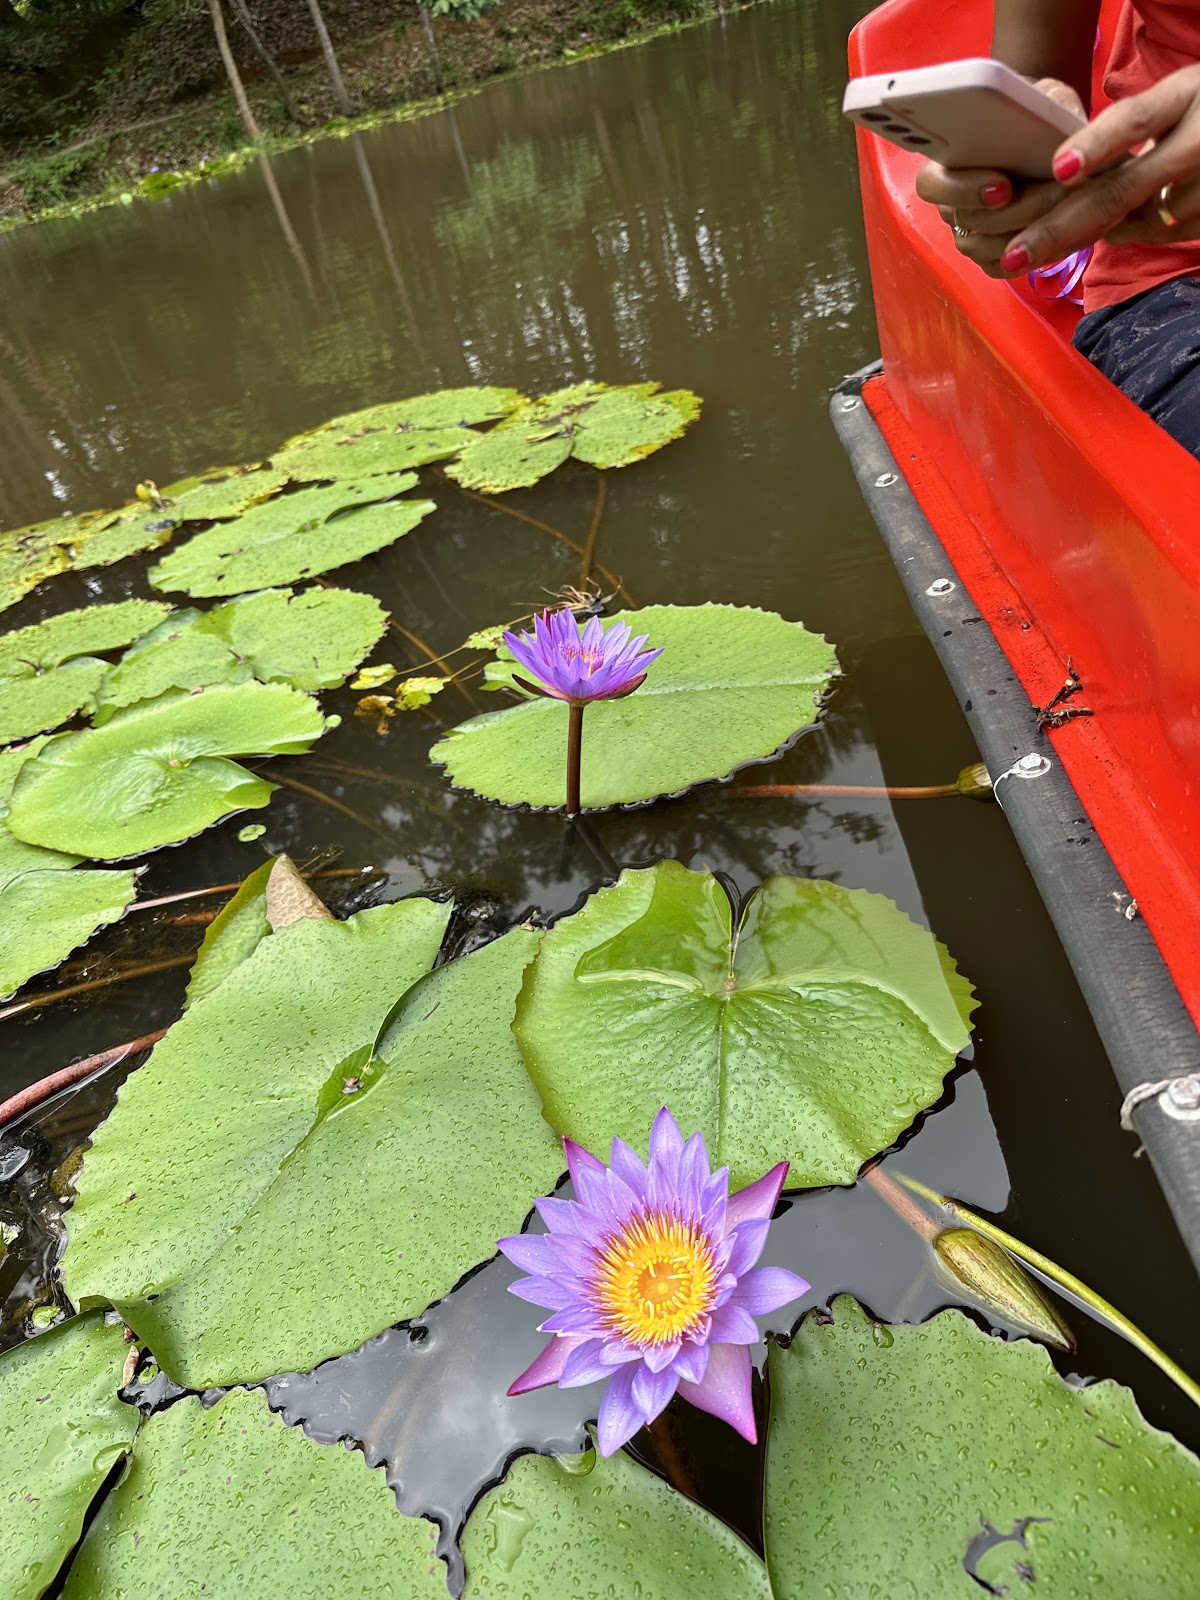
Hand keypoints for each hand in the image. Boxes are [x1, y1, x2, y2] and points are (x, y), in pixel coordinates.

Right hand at [914, 79, 1086, 275]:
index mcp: (948, 161)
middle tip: (1054, 195)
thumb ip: (1045, 102)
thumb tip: (1051, 121)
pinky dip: (1025, 257)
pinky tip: (1054, 235)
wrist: (1053, 146)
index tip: (1003, 188)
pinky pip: (998, 268)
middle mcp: (952, 201)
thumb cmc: (1041, 119)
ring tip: (1065, 213)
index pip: (930, 183)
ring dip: (1024, 236)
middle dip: (1013, 212)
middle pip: (966, 221)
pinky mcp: (988, 255)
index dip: (962, 190)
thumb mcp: (1048, 98)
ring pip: (982, 248)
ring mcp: (968, 232)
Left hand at [1001, 65, 1199, 269]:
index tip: (1059, 170)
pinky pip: (1164, 235)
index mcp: (1184, 94)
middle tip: (1014, 254)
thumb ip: (1131, 126)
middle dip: (1061, 227)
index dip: (1097, 144)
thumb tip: (1065, 174)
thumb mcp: (1175, 100)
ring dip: (1101, 230)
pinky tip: (1127, 222)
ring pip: (1141, 224)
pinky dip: (1139, 231)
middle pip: (1123, 190)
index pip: (1136, 119)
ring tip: (1069, 236)